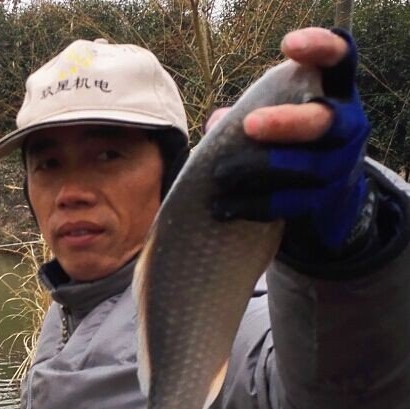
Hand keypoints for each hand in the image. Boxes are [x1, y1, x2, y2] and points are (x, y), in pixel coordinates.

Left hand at [209, 28, 370, 249]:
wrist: (327, 190)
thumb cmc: (292, 139)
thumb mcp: (278, 115)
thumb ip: (248, 111)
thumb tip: (216, 122)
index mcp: (336, 91)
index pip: (339, 58)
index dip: (320, 48)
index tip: (288, 45)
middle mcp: (348, 124)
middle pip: (324, 121)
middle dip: (286, 122)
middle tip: (249, 125)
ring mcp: (342, 163)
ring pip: (307, 168)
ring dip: (260, 169)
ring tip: (221, 173)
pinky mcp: (327, 199)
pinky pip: (292, 204)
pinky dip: (256, 205)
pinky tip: (225, 207)